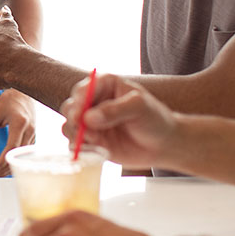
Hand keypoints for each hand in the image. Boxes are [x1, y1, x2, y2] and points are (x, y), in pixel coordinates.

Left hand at [0, 89, 36, 176]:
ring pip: (22, 157)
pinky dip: (15, 160)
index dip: (2, 161)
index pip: (11, 147)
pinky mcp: (34, 137)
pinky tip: (6, 166)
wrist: (24, 93)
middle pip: (17, 156)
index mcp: (19, 123)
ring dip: (9, 166)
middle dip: (4, 168)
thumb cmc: (7, 102)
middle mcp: (30, 130)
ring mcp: (34, 134)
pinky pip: (25, 154)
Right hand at [59, 74, 177, 169]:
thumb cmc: (155, 119)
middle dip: (73, 118)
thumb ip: (114, 110)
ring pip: (69, 125)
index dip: (78, 101)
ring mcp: (91, 122)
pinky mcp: (92, 141)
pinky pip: (76, 143)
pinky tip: (96, 150)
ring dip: (76, 134)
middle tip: (81, 128)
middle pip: (71, 106)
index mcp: (104, 85)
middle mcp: (94, 102)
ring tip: (95, 140)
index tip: (79, 114)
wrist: (165, 144)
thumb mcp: (139, 107)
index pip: (83, 89)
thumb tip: (88, 119)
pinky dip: (80, 148)